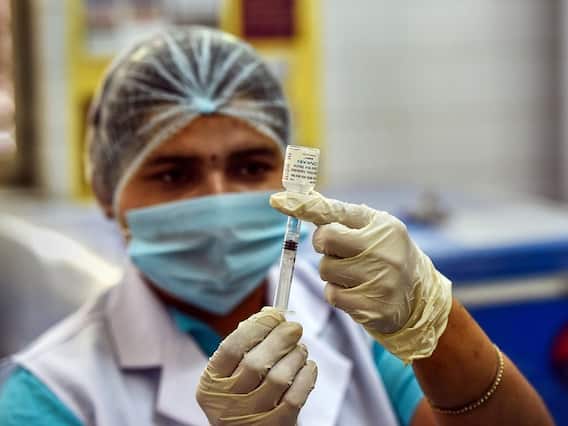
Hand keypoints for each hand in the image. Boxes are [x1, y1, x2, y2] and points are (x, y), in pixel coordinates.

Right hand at [196, 307, 316, 424]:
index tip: (274, 314)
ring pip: (279, 377)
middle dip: (280, 338)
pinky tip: (307, 367)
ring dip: (295, 356)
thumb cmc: (243, 396)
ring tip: (300, 349)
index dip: (256, 326)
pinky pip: (296, 396)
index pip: (231, 348)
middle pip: (256, 362)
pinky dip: (306, 376)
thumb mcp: (230, 375)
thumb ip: (245, 346)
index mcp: (211, 385)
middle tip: (294, 328)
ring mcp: (251, 418)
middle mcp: (227, 404)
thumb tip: (271, 315)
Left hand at [270, 191, 451, 362]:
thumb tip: (303, 198)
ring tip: (356, 274)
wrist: (419, 299)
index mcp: (382, 226)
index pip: (335, 211)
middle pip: (324, 239)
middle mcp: (382, 250)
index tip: (277, 200)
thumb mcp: (374, 230)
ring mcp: (378, 280)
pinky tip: (357, 291)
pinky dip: (337, 293)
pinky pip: (332, 295)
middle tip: (339, 250)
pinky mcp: (371, 307)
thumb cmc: (387, 256)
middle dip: (323, 244)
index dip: (303, 205)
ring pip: (325, 269)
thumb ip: (341, 216)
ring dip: (332, 272)